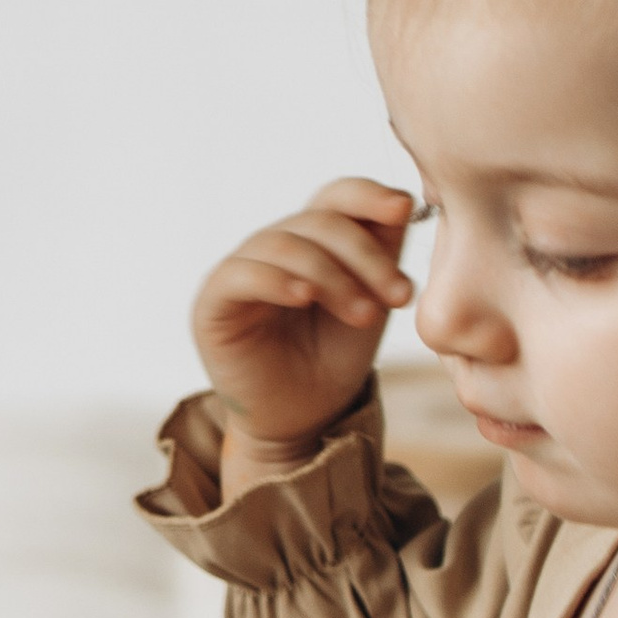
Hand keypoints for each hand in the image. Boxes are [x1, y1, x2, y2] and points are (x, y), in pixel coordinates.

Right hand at [190, 178, 416, 455]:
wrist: (303, 422)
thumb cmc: (334, 362)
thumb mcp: (370, 302)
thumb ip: (380, 254)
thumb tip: (403, 202)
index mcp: (311, 240)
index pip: (335, 196)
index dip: (368, 194)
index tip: (405, 209)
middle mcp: (272, 246)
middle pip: (319, 220)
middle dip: (365, 255)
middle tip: (398, 296)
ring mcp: (239, 271)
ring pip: (284, 244)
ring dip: (333, 275)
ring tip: (365, 314)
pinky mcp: (213, 302)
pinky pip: (241, 275)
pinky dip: (276, 280)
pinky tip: (305, 298)